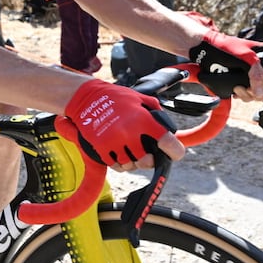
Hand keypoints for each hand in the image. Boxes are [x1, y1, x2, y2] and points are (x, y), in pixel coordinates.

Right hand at [55, 79, 183, 170]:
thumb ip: (155, 111)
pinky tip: (119, 152)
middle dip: (150, 160)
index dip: (175, 151)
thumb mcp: (139, 97)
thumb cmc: (115, 96)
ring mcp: (114, 142)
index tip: (174, 153)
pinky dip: (119, 162)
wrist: (87, 98)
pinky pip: (115, 165)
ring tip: (130, 152)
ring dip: (133, 162)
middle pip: (147, 162)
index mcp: (143, 119)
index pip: (168, 143)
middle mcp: (130, 133)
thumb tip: (166, 127)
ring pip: (130, 166)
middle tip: (147, 154)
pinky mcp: (101, 148)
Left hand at [189, 28, 262, 100]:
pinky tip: (234, 90)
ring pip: (259, 93)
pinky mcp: (242, 82)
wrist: (205, 51)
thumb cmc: (225, 47)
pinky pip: (248, 95)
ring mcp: (252, 75)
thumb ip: (257, 74)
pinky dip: (242, 95)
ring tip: (237, 88)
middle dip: (261, 91)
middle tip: (248, 88)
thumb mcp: (246, 57)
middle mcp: (262, 66)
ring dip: (249, 94)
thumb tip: (261, 94)